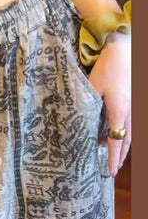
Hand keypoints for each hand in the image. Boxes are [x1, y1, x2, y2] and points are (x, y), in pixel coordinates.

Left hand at [87, 30, 130, 175]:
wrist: (125, 48)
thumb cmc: (108, 66)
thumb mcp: (93, 87)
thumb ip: (88, 107)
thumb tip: (81, 124)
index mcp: (120, 110)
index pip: (116, 140)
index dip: (112, 156)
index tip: (110, 170)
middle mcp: (131, 111)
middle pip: (127, 140)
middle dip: (120, 156)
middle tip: (114, 170)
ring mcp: (136, 107)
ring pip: (131, 132)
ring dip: (124, 147)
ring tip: (117, 158)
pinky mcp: (136, 101)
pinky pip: (132, 123)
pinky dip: (125, 134)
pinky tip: (118, 136)